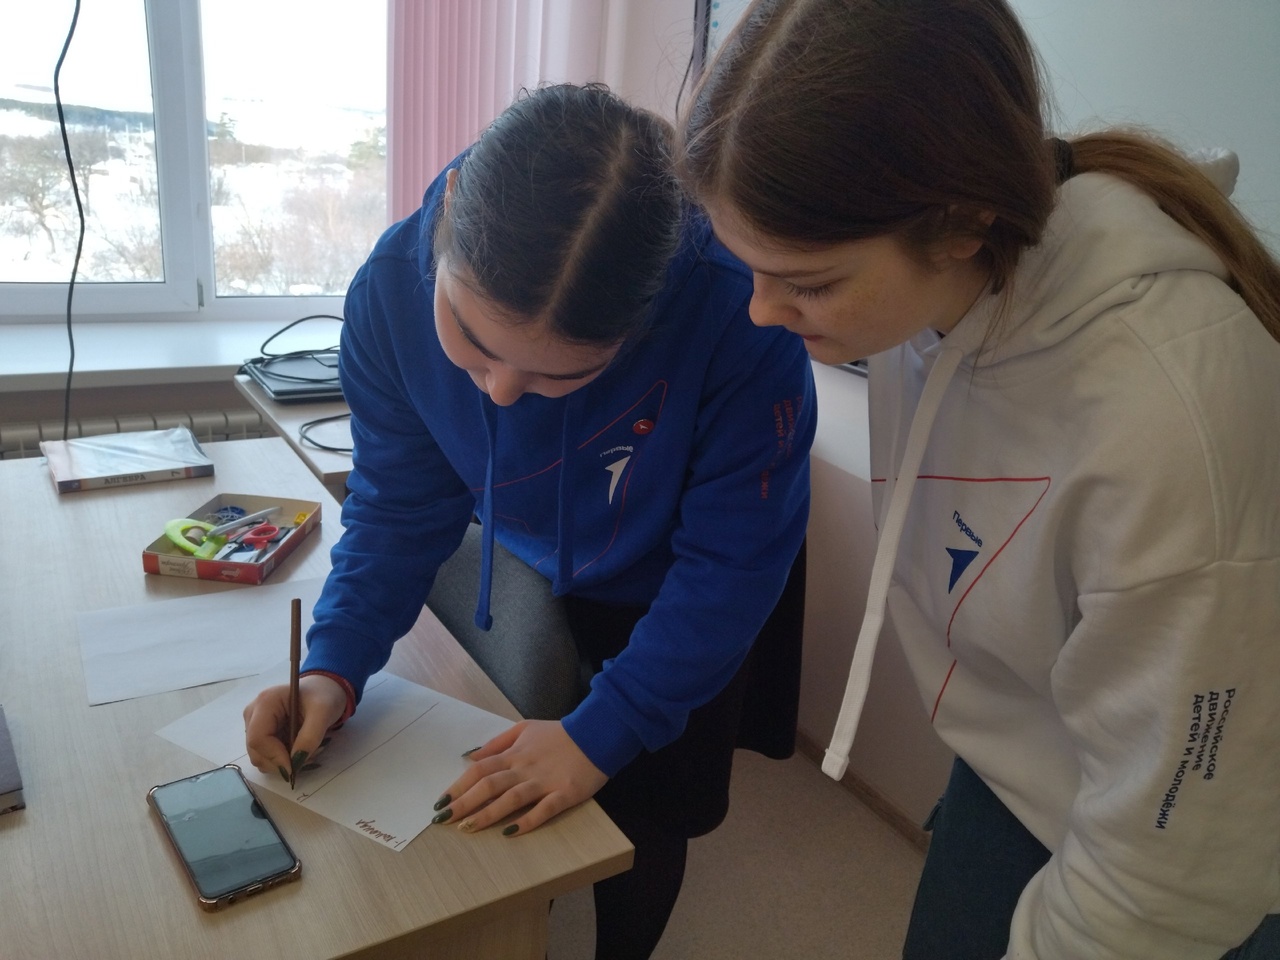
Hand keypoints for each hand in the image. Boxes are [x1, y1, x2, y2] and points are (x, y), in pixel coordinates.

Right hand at [243, 674, 346, 782]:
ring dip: (282, 763)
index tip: (294, 768)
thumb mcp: (324, 712)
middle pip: (255, 750)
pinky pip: (266, 756)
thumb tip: (296, 762)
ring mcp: (254, 724)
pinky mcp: (260, 733)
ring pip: (260, 757)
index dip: (274, 757)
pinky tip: (298, 750)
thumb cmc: (324, 696)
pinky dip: (282, 760)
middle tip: (307, 759)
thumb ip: (310, 736)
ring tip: (306, 752)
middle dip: (280, 762)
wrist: (323, 690)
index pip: (258, 738)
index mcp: (265, 702)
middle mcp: (253, 713)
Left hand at [434, 720, 607, 836]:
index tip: (441, 802)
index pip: (480, 770)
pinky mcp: (565, 794)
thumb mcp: (525, 728)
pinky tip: (510, 833)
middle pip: (489, 785)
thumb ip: (498, 742)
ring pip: (511, 798)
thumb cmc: (559, 734)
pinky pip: (544, 810)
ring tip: (467, 828)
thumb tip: (471, 756)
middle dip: (464, 803)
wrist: (596, 734)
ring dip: (488, 814)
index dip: (458, 786)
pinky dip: (527, 821)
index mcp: (515, 753)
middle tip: (443, 820)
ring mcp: (545, 782)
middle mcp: (525, 768)